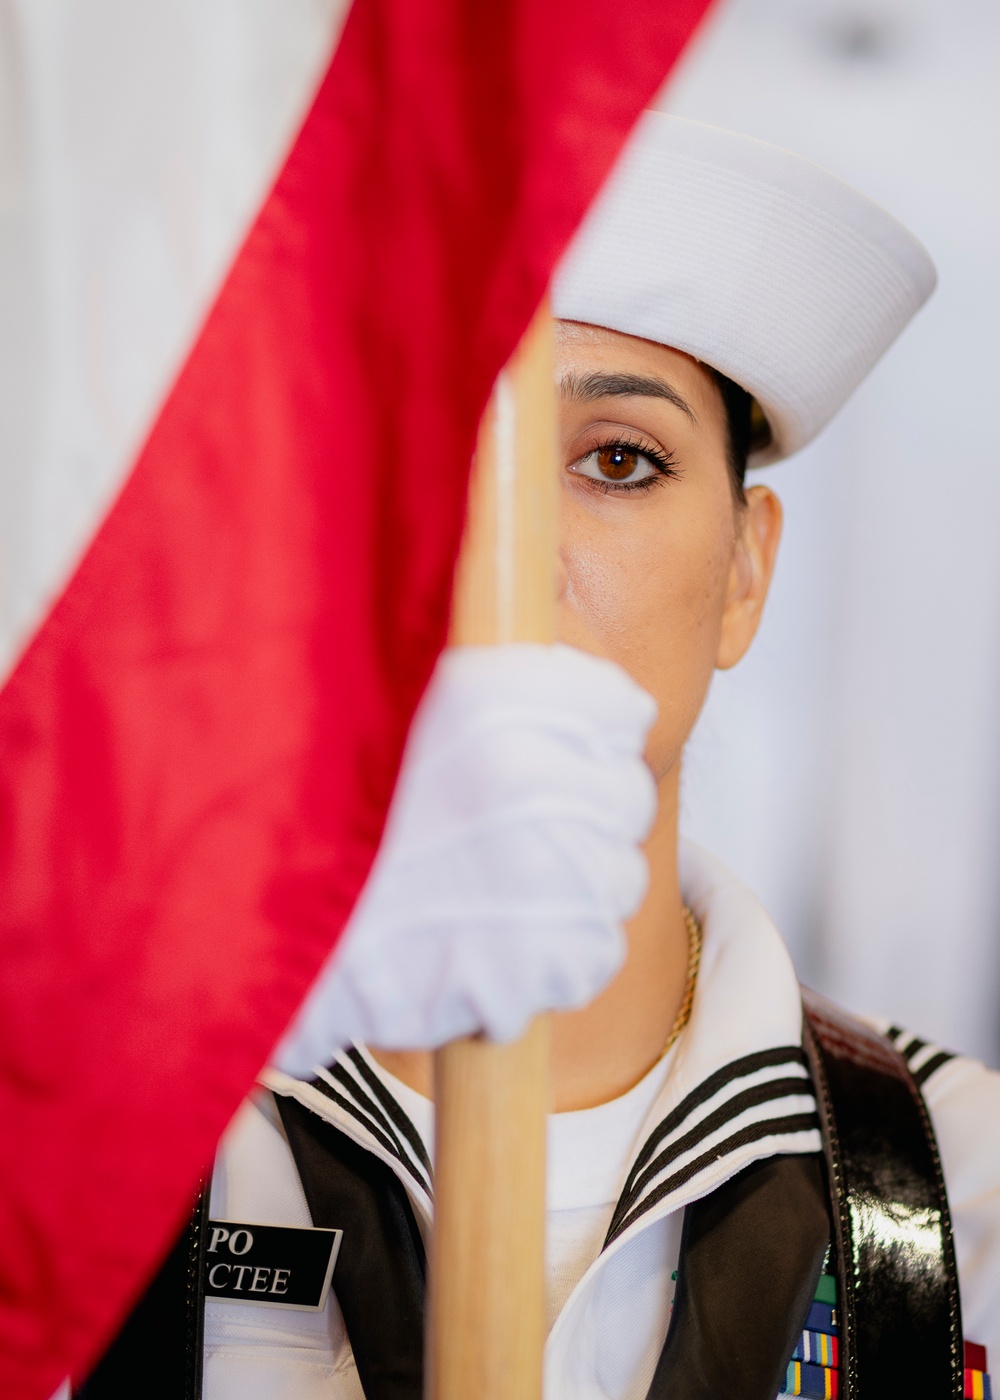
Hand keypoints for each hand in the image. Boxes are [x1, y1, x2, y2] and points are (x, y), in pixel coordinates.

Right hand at [275, 643, 656, 1069]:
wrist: (243, 916)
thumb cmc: (309, 802)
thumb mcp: (389, 693)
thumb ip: (488, 685)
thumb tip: (587, 695)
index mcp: (506, 697)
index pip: (619, 710)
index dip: (575, 737)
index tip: (529, 755)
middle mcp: (538, 780)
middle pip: (625, 797)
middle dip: (577, 816)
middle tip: (498, 834)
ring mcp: (546, 880)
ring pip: (616, 880)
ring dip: (567, 890)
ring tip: (483, 893)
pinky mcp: (539, 968)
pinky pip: (593, 957)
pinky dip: (552, 961)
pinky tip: (485, 946)